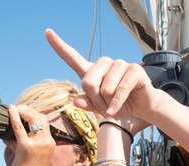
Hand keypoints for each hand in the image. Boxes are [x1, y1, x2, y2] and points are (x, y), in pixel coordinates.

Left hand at [8, 105, 55, 165]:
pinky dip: (14, 117)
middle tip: (20, 108)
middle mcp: (46, 141)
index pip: (45, 123)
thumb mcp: (34, 155)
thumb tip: (10, 136)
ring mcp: (37, 143)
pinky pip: (19, 128)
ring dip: (24, 112)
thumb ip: (25, 143)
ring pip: (32, 119)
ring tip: (16, 109)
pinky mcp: (25, 146)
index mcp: (49, 143)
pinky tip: (11, 110)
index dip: (35, 115)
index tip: (26, 112)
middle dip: (30, 111)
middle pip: (40, 118)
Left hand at [45, 28, 161, 121]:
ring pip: (105, 88)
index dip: (59, 45)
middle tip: (104, 107)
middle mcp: (105, 64)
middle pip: (88, 80)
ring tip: (114, 106)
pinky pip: (119, 90)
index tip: (47, 32)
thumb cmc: (117, 105)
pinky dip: (116, 104)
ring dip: (108, 103)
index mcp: (92, 71)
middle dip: (95, 99)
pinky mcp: (134, 69)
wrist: (141, 108)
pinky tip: (115, 110)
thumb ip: (87, 104)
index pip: (72, 57)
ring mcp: (120, 64)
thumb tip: (76, 100)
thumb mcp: (99, 108)